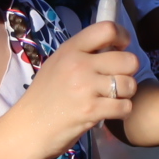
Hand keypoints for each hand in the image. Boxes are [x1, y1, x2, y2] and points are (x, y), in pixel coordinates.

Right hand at [12, 19, 138, 151]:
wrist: (28, 128)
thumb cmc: (44, 97)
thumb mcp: (57, 65)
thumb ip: (82, 54)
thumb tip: (114, 47)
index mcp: (71, 49)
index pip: (107, 29)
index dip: (123, 37)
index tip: (121, 48)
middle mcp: (79, 64)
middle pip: (128, 60)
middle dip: (128, 72)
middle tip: (117, 80)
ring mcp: (85, 87)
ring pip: (130, 84)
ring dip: (126, 93)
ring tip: (114, 98)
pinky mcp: (91, 110)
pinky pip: (125, 106)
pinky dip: (122, 110)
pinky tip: (111, 111)